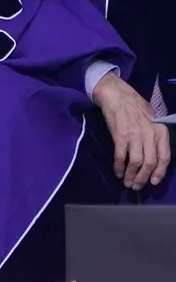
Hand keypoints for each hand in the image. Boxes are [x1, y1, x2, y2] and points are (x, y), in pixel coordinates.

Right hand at [92, 72, 169, 188]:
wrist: (117, 95)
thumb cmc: (135, 108)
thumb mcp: (152, 121)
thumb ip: (155, 138)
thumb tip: (154, 159)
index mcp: (160, 131)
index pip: (164, 157)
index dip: (159, 173)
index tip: (153, 182)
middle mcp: (149, 134)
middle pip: (150, 163)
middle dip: (143, 178)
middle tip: (136, 186)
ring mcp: (134, 135)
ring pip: (136, 162)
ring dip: (131, 175)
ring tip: (127, 182)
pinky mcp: (119, 135)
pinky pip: (120, 156)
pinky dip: (119, 167)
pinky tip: (118, 172)